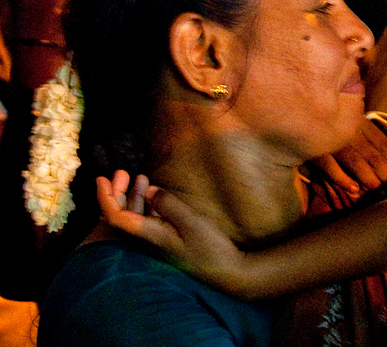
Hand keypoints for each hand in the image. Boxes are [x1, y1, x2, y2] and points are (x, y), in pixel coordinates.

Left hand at [97, 170, 248, 293]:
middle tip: (122, 172)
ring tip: (139, 176)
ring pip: (135, 217)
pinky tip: (152, 193)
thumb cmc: (210, 248)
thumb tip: (149, 191)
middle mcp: (148, 239)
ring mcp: (157, 240)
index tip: (102, 178)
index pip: (115, 217)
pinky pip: (147, 220)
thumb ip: (169, 205)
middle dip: (117, 192)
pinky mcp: (167, 240)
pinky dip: (146, 204)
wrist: (226, 272)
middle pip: (121, 216)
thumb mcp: (192, 222)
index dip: (105, 197)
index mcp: (150, 235)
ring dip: (133, 196)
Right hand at [309, 117, 386, 193]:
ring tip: (377, 189)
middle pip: (372, 154)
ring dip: (368, 177)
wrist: (301, 105)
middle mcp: (349, 130)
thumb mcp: (352, 118)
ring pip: (355, 161)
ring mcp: (333, 140)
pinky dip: (343, 179)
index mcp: (361, 121)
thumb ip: (368, 132)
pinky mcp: (315, 150)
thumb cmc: (333, 117)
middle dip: (385, 172)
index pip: (383, 142)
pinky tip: (354, 189)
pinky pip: (331, 167)